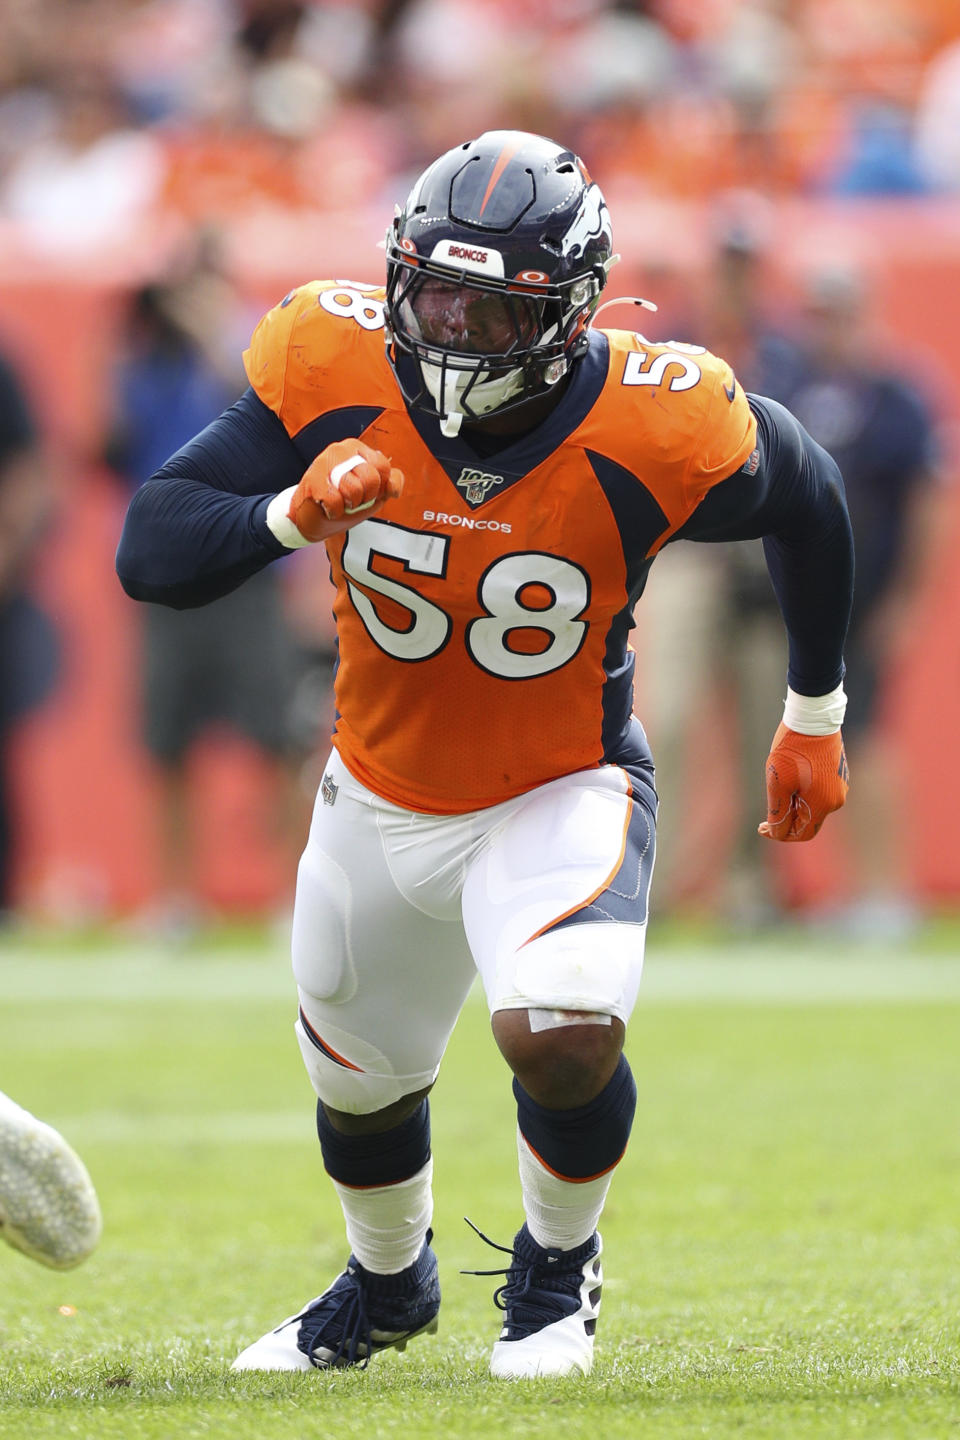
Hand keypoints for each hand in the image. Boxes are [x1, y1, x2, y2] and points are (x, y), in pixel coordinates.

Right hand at [288, 440, 403, 542]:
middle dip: (365, 498)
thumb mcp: (373, 493)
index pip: (383, 466)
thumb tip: (391, 487)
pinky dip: (335, 511)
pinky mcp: (312, 479)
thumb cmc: (342, 502)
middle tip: (352, 500)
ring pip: (354, 489)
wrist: (310, 517)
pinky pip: (335, 500)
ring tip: (340, 502)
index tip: (367, 493)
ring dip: (349, 505)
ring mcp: (325, 462)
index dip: (379, 488)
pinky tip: (328, 507)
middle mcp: (342, 450)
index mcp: (359, 450)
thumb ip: (389, 484)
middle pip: (371, 478)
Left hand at [758, 723, 848, 842]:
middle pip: (807, 821)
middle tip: (765, 813)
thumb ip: (778, 812)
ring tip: (778, 789)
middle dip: (786, 820)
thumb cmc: (792, 750)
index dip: (780, 835)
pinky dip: (802, 794)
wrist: (812, 718)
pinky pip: (819, 793)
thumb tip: (776, 833)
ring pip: (812, 807)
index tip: (761, 827)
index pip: (802, 834)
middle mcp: (836, 799)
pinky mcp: (838, 775)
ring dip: (794, 805)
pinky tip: (790, 780)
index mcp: (823, 804)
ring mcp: (840, 786)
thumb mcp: (777, 782)